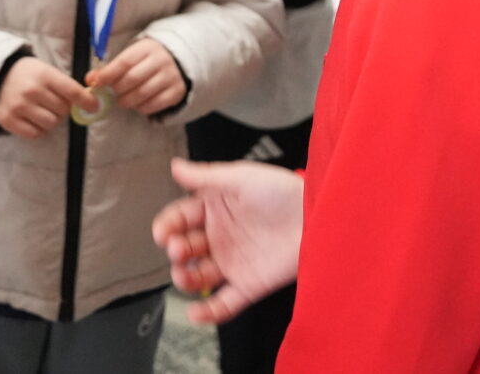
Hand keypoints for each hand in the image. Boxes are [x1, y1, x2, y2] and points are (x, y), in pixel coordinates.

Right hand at [0, 55, 90, 138]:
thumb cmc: (28, 75)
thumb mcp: (46, 71)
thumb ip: (65, 85)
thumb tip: (90, 102)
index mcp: (43, 74)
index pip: (71, 91)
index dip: (86, 101)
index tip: (94, 106)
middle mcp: (31, 90)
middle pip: (63, 110)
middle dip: (64, 109)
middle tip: (54, 103)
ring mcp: (19, 106)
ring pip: (51, 124)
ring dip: (52, 120)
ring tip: (43, 111)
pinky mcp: (8, 120)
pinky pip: (35, 134)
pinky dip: (38, 129)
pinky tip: (32, 118)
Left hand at [92, 37, 186, 117]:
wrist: (176, 61)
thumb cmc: (145, 60)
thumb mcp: (130, 57)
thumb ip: (110, 68)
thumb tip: (89, 79)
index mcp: (147, 48)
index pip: (125, 62)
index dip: (108, 74)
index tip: (96, 83)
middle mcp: (162, 60)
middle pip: (133, 79)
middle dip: (117, 89)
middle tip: (113, 93)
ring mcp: (171, 76)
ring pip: (143, 94)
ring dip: (127, 101)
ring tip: (123, 100)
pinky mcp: (177, 91)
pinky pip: (154, 105)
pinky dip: (141, 108)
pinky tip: (137, 103)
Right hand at [153, 158, 303, 323]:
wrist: (317, 217)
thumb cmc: (284, 192)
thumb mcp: (241, 177)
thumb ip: (206, 176)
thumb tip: (176, 167)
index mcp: (216, 208)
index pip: (181, 218)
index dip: (168, 225)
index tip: (162, 232)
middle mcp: (220, 237)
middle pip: (185, 248)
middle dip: (176, 251)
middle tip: (178, 249)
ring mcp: (233, 262)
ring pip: (198, 276)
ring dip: (185, 279)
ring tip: (183, 275)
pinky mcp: (248, 285)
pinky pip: (223, 303)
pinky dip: (208, 312)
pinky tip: (194, 312)